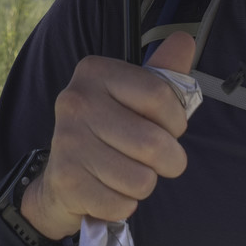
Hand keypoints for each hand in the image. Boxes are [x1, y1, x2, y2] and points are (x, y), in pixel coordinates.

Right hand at [19, 31, 199, 241]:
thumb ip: (163, 74)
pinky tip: (109, 189)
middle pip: (154, 143)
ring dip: (145, 184)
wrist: (61, 179)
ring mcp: (68, 142)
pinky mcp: (67, 181)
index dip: (176, 121)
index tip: (169, 128)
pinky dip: (124, 204)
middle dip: (169, 160)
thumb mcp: (134, 97)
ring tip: (128, 173)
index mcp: (95, 72)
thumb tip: (184, 41)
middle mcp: (76, 101)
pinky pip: (122, 204)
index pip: (160, 96)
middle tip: (157, 159)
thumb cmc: (109, 132)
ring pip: (141, 179)